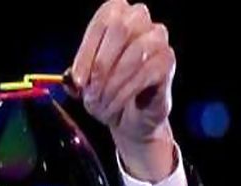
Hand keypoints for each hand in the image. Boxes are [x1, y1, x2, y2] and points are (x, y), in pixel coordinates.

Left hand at [72, 0, 176, 181]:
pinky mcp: (167, 62)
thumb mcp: (86, 82)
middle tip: (90, 91)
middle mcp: (140, 19)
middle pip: (121, 28)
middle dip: (101, 64)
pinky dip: (126, 92)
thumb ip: (78, 76)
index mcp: (116, 13)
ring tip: (101, 103)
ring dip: (113, 82)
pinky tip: (116, 105)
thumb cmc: (107, 91)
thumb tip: (73, 79)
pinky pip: (146, 73)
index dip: (87, 53)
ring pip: (136, 52)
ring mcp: (157, 39)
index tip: (78, 81)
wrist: (130, 117)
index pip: (102, 22)